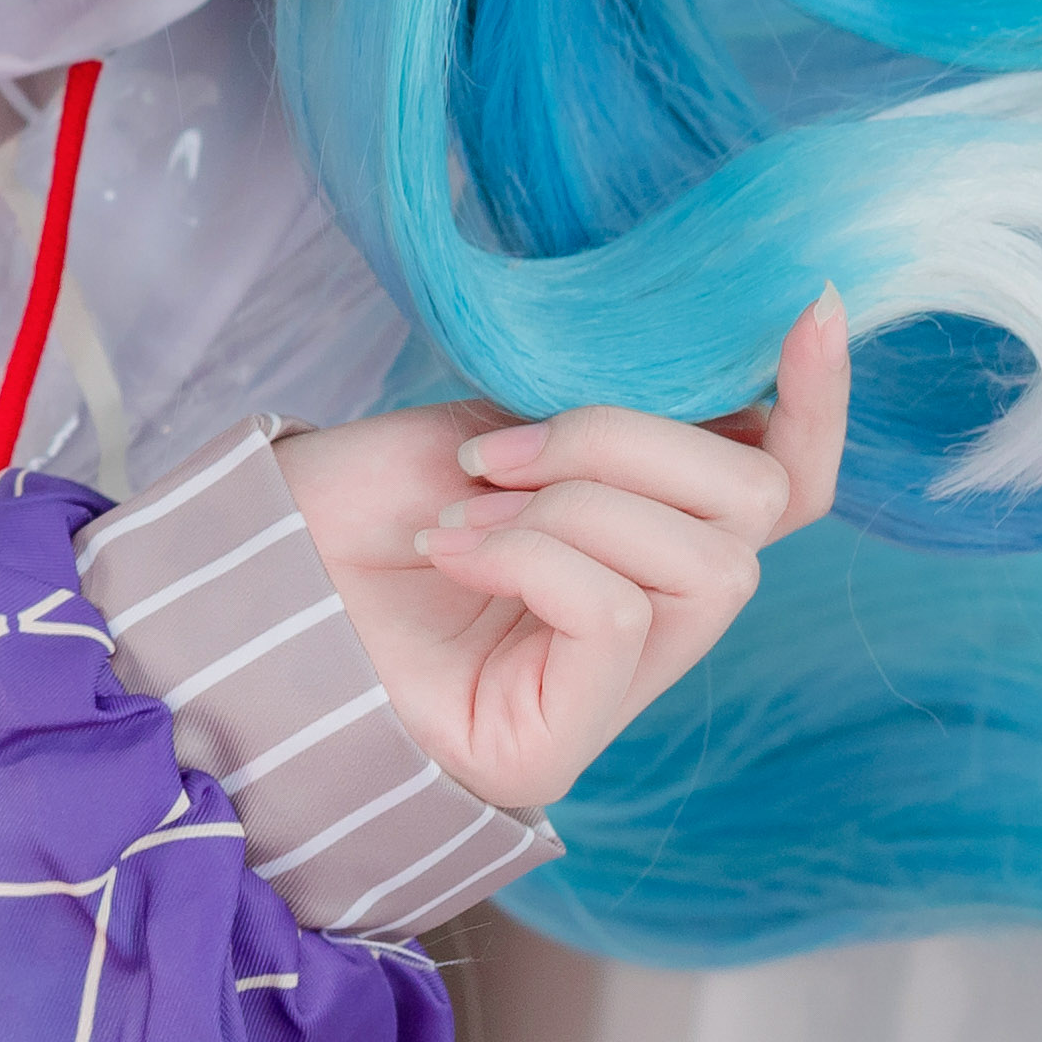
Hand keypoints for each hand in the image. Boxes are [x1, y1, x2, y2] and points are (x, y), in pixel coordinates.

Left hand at [270, 293, 847, 816]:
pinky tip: (453, 547)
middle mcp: (640, 613)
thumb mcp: (485, 430)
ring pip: (708, 566)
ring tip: (463, 506)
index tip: (809, 303)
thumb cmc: (334, 512)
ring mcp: (605, 684)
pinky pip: (618, 612)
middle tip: (501, 449)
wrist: (227, 584)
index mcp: (633, 535)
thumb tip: (714, 390)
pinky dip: (538, 555)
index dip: (815, 405)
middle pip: (755, 512)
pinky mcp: (558, 738)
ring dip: (580, 502)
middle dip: (637, 443)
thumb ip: (600, 424)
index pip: (780, 485)